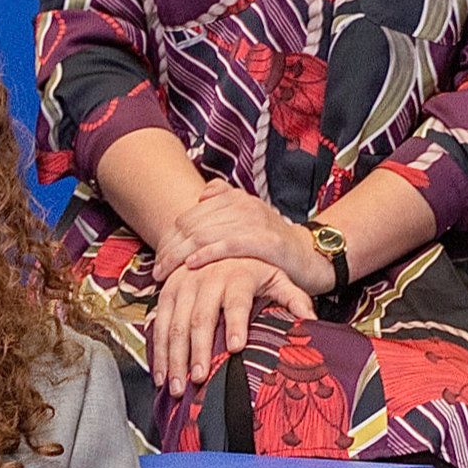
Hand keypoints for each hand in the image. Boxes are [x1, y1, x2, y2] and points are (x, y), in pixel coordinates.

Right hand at [147, 255, 301, 389]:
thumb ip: (294, 298)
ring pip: (175, 324)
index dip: (236, 324)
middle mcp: (207, 279)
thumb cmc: (253, 266)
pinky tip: (160, 375)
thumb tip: (312, 322)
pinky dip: (157, 352)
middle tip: (199, 378)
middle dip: (198, 350)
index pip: (237, 302)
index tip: (235, 347)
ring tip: (176, 386)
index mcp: (238, 276)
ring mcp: (184, 285)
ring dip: (174, 358)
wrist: (219, 239)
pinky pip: (158, 324)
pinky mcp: (167, 293)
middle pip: (201, 318)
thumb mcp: (277, 275)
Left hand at [154, 184, 333, 295]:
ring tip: (166, 273)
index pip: (189, 216)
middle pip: (192, 225)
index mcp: (234, 198)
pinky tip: (191, 265)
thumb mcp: (248, 219)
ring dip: (180, 256)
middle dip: (170, 249)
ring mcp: (254, 221)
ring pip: (204, 235)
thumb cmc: (272, 244)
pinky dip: (206, 255)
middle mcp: (242, 204)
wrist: (310, 257)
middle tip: (157, 270)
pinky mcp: (265, 241)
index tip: (158, 258)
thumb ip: (226, 202)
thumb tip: (202, 194)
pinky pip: (227, 245)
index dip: (169, 237)